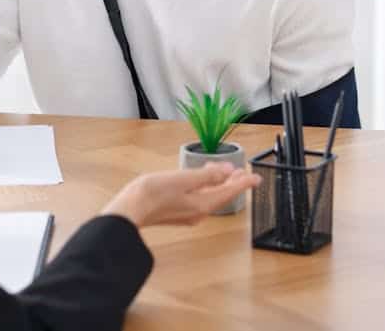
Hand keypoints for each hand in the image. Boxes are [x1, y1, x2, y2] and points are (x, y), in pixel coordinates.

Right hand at [101, 163, 260, 227]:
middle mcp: (198, 212)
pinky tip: (200, 182)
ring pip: (210, 197)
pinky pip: (199, 199)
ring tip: (224, 173)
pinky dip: (205, 188)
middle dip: (233, 183)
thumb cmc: (152, 194)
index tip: (256, 178)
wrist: (129, 212)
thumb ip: (207, 176)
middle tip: (243, 174)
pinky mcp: (176, 212)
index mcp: (202, 203)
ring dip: (219, 184)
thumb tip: (228, 171)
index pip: (230, 191)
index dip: (244, 182)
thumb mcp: (183, 179)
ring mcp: (187, 213)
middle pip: (221, 195)